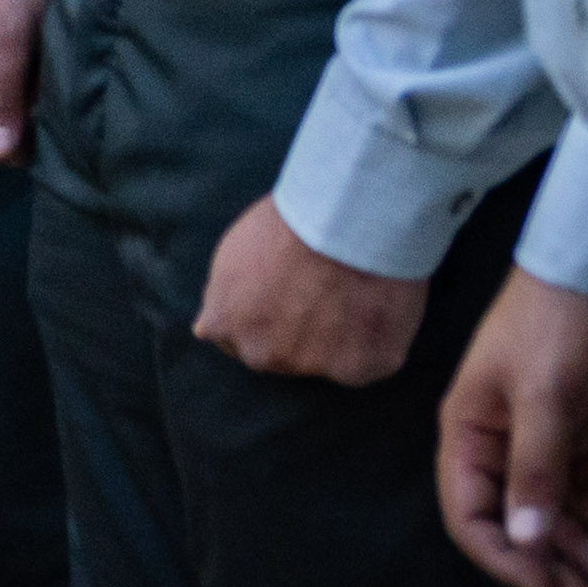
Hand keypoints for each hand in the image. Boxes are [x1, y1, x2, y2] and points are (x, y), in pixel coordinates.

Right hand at [0, 0, 59, 171]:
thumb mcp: (4, 41)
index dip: (2, 150)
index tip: (33, 121)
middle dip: (26, 135)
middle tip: (48, 99)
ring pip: (17, 133)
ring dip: (39, 119)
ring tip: (53, 84)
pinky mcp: (11, 81)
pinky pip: (29, 113)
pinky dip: (46, 105)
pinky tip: (56, 80)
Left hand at [192, 196, 428, 385]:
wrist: (344, 217)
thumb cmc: (290, 222)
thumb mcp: (233, 254)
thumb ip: (224, 297)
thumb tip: (206, 329)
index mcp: (225, 325)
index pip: (237, 342)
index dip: (265, 321)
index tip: (285, 300)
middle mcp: (262, 354)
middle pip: (279, 355)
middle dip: (297, 334)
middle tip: (325, 292)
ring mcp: (311, 366)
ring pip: (327, 362)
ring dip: (340, 339)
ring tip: (355, 291)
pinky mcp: (359, 369)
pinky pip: (369, 362)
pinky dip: (378, 342)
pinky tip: (381, 305)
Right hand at [434, 269, 587, 586]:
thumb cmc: (556, 323)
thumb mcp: (541, 396)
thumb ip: (534, 469)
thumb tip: (524, 541)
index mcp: (469, 434)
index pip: (469, 516)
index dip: (503, 558)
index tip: (549, 584)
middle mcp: (502, 446)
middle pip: (512, 524)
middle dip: (544, 562)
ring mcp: (547, 444)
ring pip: (553, 517)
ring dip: (578, 547)